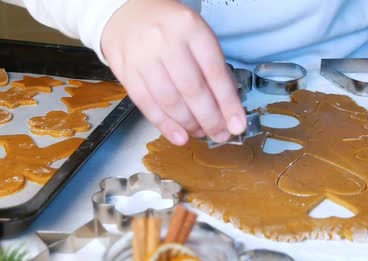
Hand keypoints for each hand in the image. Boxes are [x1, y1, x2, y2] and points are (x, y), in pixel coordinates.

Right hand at [101, 0, 245, 144]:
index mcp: (190, 28)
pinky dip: (165, 124)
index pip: (214, 72)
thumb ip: (212, 67)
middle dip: (210, 119)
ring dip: (189, 124)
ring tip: (202, 133)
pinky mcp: (125, 71)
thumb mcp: (197, 35)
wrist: (126, 12)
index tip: (237, 124)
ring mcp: (142, 56)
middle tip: (221, 134)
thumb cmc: (169, 27)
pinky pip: (147, 104)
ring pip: (169, 100)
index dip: (227, 103)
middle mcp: (165, 41)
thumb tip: (227, 107)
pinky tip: (179, 136)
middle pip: (192, 89)